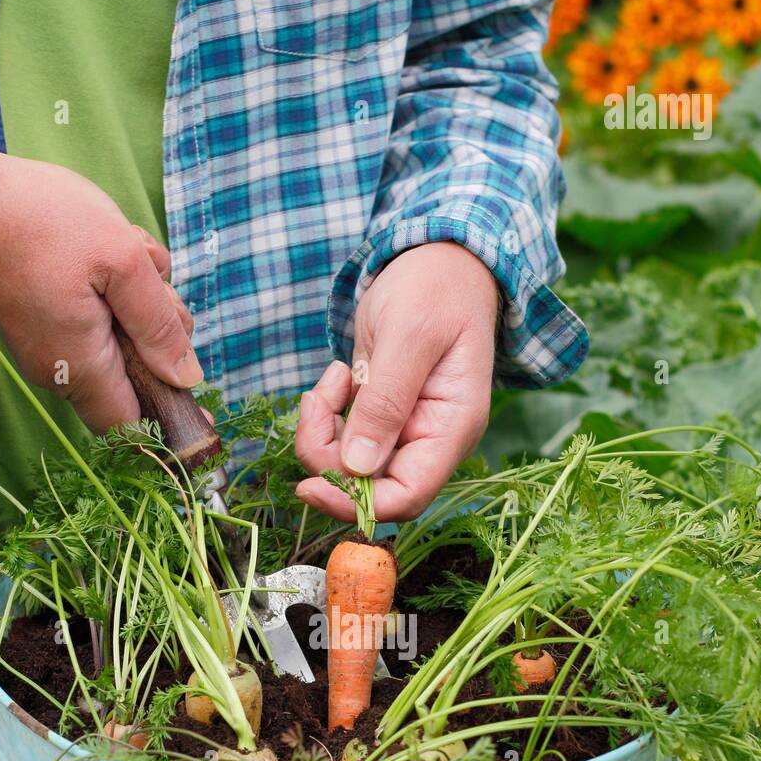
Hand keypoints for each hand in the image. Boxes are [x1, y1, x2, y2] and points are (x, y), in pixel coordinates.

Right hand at [0, 140, 200, 431]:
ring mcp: (49, 350)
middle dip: (159, 337)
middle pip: (134, 382)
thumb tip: (186, 377)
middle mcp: (62, 372)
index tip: (193, 383)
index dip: (170, 416)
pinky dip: (114, 293)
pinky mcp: (44, 326)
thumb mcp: (121, 260)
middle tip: (155, 285)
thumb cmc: (39, 219)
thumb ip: (159, 323)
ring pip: (120, 348)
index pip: (134, 427)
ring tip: (127, 254)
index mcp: (82, 367)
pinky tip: (107, 252)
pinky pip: (96, 325)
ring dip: (140, 304)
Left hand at [295, 243, 497, 520]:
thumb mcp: (409, 335)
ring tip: (331, 380)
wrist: (440, 257)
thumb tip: (359, 466)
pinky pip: (343, 438)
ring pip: (348, 465)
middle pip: (369, 486)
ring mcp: (404, 430)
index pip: (405, 497)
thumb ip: (386, 401)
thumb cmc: (436, 287)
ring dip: (323, 430)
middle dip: (328, 455)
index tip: (310, 485)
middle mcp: (429, 440)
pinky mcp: (381, 416)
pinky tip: (339, 376)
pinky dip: (327, 415)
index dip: (355, 503)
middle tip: (317, 401)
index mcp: (451, 429)